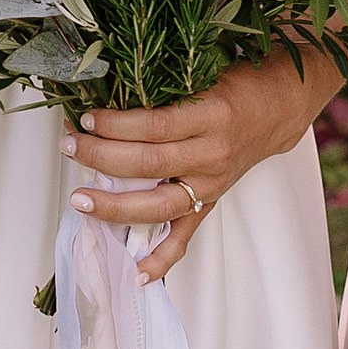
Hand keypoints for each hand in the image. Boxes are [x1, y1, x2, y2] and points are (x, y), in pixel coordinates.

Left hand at [62, 48, 333, 283]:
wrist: (278, 108)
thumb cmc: (235, 86)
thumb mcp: (202, 76)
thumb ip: (162, 90)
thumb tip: (105, 96)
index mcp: (211, 115)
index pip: (155, 126)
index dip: (117, 125)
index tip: (86, 119)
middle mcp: (212, 154)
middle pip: (150, 164)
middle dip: (102, 158)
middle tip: (70, 147)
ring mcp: (212, 184)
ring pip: (159, 205)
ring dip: (115, 206)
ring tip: (80, 200)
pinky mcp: (211, 203)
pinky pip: (185, 237)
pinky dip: (160, 258)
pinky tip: (135, 272)